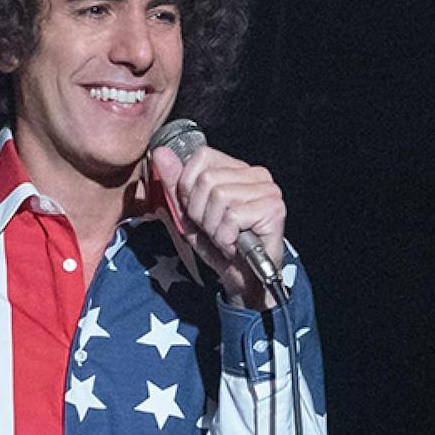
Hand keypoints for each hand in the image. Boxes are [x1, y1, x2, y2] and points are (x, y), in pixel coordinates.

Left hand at [150, 140, 286, 306]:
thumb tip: (161, 155)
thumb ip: (174, 186)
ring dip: (213, 227)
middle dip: (199, 212)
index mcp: (237, 170)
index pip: (202, 157)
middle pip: (207, 179)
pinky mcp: (273, 208)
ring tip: (225, 237)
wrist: (243, 279)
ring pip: (219, 197)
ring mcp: (268, 190)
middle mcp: (256, 174)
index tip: (196, 212)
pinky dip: (226, 238)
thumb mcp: (188, 216)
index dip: (188, 187)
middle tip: (213, 229)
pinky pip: (232, 217)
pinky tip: (235, 244)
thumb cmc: (219, 246)